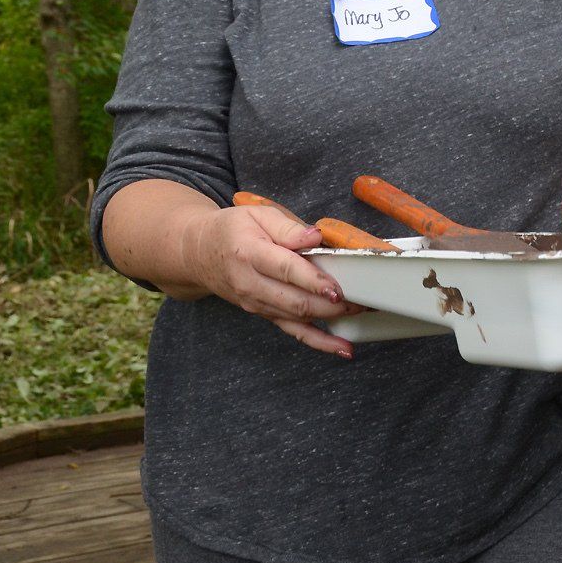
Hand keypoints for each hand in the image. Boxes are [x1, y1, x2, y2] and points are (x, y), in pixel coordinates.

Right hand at [182, 205, 356, 357]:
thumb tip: (315, 236)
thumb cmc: (232, 230)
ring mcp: (258, 304)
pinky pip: (294, 331)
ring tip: (362, 313)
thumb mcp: (256, 214)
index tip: (336, 288)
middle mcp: (252, 284)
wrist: (199, 254)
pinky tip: (343, 348)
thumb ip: (288, 226)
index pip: (286, 270)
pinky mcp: (265, 314)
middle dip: (331, 304)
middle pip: (295, 300)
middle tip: (362, 298)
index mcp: (250, 254)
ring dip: (332, 319)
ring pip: (298, 318)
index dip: (313, 281)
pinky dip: (320, 342)